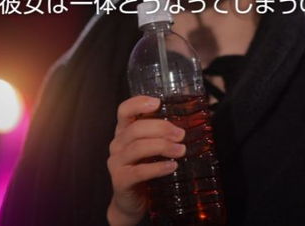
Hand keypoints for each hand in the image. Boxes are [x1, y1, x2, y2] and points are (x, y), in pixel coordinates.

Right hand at [106, 95, 186, 225]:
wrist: (132, 203)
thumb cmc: (145, 170)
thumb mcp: (151, 149)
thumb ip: (160, 135)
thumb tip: (188, 124)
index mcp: (124, 132)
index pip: (124, 110)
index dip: (138, 103)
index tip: (158, 103)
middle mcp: (117, 144)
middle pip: (136, 128)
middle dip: (161, 128)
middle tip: (181, 135)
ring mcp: (116, 162)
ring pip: (138, 148)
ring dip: (162, 146)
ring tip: (181, 151)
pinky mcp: (121, 180)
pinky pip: (139, 171)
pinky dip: (158, 167)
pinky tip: (171, 166)